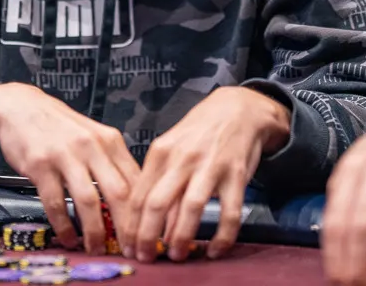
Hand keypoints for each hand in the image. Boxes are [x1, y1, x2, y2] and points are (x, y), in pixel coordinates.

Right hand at [0, 83, 140, 254]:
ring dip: (94, 232)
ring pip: (88, 201)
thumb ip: (112, 164)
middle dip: (126, 228)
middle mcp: (91, 146)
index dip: (143, 212)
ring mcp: (65, 155)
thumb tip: (134, 200)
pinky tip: (68, 237)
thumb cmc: (59, 126)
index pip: (136, 181)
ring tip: (96, 249)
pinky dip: (64, 226)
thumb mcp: (93, 136)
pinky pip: (55, 202)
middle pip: (119, 192)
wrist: (19, 106)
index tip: (145, 234)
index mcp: (110, 140)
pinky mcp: (40, 165)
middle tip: (129, 250)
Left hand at [121, 86, 289, 262]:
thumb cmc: (200, 132)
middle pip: (157, 203)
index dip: (131, 226)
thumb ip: (159, 180)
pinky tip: (216, 250)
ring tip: (176, 255)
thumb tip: (147, 220)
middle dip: (148, 236)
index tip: (128, 246)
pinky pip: (228, 212)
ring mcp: (210, 165)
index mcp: (161, 152)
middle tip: (146, 257)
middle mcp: (183, 158)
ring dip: (181, 237)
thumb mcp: (171, 147)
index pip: (138, 195)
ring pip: (190, 208)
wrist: (238, 109)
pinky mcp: (236, 174)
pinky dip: (222, 236)